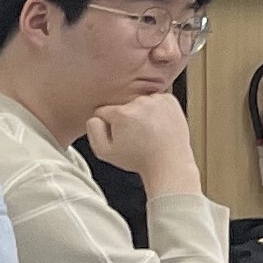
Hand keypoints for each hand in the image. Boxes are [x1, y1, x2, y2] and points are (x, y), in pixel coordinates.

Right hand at [83, 88, 201, 194]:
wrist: (169, 162)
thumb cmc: (139, 160)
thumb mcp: (105, 152)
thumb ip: (93, 131)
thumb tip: (95, 118)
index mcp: (122, 114)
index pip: (103, 111)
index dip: (107, 126)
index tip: (118, 137)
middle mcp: (140, 103)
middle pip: (122, 107)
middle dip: (125, 119)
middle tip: (135, 137)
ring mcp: (157, 100)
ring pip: (139, 103)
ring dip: (141, 114)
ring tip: (148, 133)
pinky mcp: (170, 100)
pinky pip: (155, 101)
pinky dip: (156, 110)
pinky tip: (158, 125)